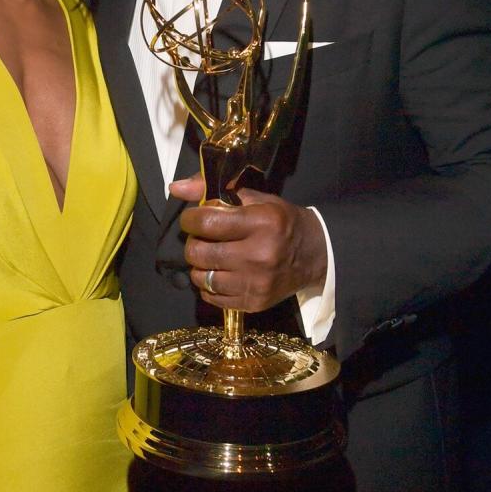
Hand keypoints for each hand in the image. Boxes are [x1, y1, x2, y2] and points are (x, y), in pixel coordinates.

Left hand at [170, 174, 326, 311]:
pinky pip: (212, 298)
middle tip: (202, 239)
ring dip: (199, 266)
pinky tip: (220, 274)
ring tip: (211, 257)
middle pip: (199, 253)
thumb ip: (214, 190)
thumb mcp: (255, 198)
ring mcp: (256, 283)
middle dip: (193, 243)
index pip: (206, 222)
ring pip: (202, 278)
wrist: (315, 255)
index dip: (190, 219)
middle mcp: (259, 255)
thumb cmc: (281, 221)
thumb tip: (175, 188)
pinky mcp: (254, 303)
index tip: (192, 218)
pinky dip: (209, 286)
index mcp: (261, 223)